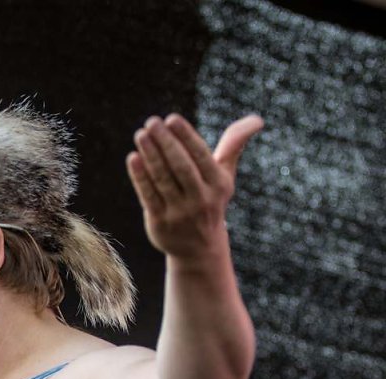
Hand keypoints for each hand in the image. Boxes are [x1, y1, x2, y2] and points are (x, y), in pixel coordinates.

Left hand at [126, 113, 262, 260]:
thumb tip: (257, 120)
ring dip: (150, 155)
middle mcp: (201, 199)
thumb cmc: (211, 200)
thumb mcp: (225, 175)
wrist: (199, 248)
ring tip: (140, 135)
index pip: (201, 156)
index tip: (171, 118)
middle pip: (181, 166)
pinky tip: (133, 158)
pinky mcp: (160, 223)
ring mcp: (180, 213)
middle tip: (151, 122)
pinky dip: (140, 177)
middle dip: (166, 142)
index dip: (186, 136)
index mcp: (218, 184)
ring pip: (163, 179)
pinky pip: (148, 196)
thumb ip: (234, 146)